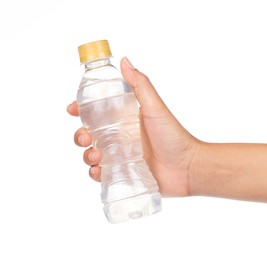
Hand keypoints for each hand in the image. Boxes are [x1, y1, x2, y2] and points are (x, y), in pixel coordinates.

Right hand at [67, 57, 199, 196]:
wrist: (188, 167)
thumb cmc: (174, 136)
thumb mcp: (155, 108)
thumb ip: (140, 85)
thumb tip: (124, 61)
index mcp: (126, 120)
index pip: (98, 113)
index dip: (82, 111)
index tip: (72, 109)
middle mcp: (122, 138)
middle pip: (90, 135)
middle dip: (80, 135)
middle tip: (86, 137)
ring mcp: (122, 157)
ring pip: (93, 155)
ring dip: (87, 155)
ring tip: (96, 157)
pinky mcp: (125, 174)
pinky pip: (102, 174)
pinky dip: (95, 173)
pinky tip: (99, 171)